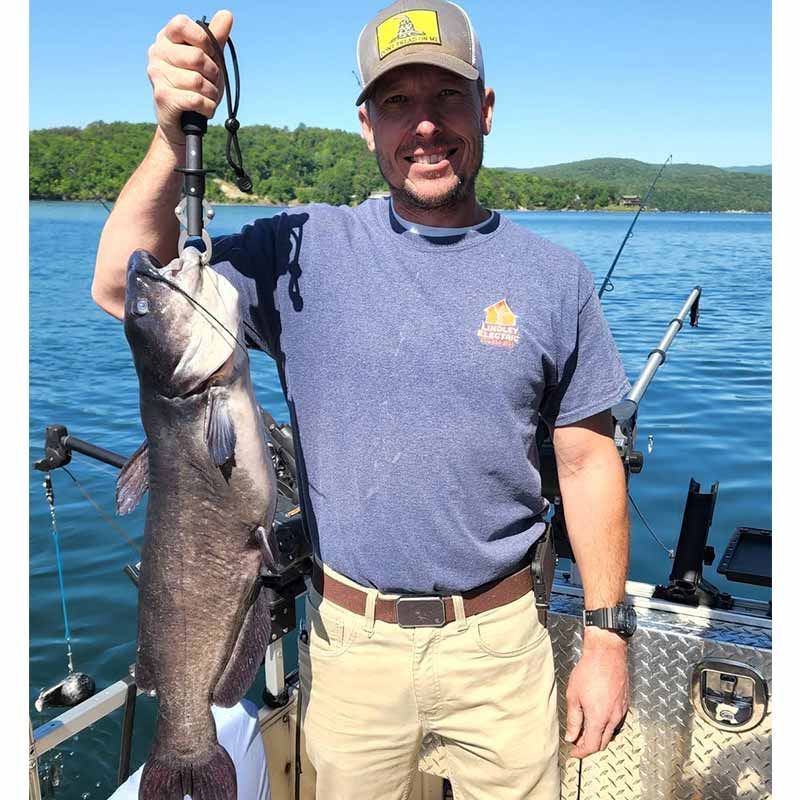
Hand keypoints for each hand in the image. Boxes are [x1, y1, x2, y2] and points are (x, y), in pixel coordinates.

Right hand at [146, 10, 233, 146]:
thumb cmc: (195, 87)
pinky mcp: (163, 98)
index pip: (183, 25)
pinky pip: (196, 99)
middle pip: (197, 57)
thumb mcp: (209, 60)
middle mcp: (156, 53)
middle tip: (211, 82)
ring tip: (207, 97)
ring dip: (212, 94)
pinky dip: (208, 107)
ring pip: (198, 81)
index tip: (210, 54)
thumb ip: (216, 38)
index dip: (204, 40)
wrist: (181, 122)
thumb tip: (227, 14)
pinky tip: (205, 109)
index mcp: (166, 38)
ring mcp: (157, 75)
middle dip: (213, 73)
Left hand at [564, 628, 629, 757]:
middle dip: (589, 746)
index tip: (573, 752)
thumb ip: (573, 719)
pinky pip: (616, 721)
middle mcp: (613, 718)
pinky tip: (597, 716)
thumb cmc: (588, 671)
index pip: (591, 746)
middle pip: (603, 743)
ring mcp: (621, 711)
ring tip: (585, 728)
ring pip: (611, 733)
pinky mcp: (625, 703)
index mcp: (599, 718)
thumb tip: (571, 737)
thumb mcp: (574, 695)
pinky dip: (606, 725)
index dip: (581, 752)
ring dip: (598, 735)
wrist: (607, 653)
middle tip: (577, 741)